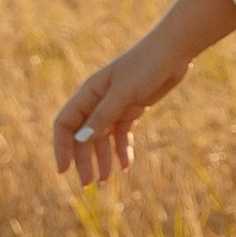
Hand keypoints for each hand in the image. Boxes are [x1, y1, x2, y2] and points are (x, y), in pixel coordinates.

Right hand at [51, 0, 235, 184]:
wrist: (175, 51)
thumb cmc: (146, 66)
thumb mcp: (123, 94)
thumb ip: (102, 117)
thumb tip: (80, 140)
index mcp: (89, 93)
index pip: (66, 124)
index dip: (61, 147)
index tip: (63, 171)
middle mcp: (98, 100)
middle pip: (83, 135)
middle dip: (84, 160)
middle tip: (89, 185)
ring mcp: (116, 105)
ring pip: (103, 138)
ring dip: (103, 159)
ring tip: (107, 180)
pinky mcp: (133, 108)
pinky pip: (122, 134)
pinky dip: (122, 149)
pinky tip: (127, 166)